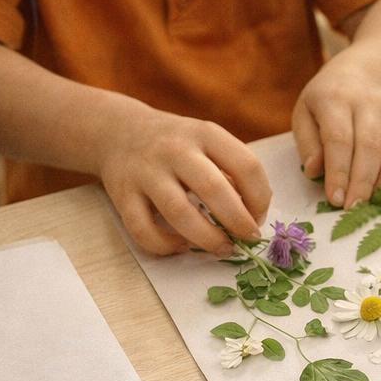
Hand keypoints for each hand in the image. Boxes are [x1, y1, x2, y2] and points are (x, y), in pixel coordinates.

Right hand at [100, 109, 269, 256]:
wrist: (119, 131)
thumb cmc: (177, 145)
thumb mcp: (207, 142)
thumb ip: (232, 170)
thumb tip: (256, 214)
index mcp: (205, 134)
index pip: (246, 166)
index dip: (260, 198)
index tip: (259, 216)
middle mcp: (175, 149)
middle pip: (214, 189)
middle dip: (238, 222)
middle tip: (247, 238)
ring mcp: (146, 171)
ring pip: (179, 213)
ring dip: (207, 238)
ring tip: (222, 248)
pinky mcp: (122, 194)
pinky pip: (143, 229)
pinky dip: (164, 246)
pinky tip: (181, 246)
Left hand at [293, 63, 380, 210]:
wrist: (362, 75)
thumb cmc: (327, 103)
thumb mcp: (304, 115)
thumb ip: (308, 144)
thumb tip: (315, 171)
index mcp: (335, 99)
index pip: (339, 139)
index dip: (339, 173)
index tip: (335, 199)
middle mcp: (368, 102)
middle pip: (370, 147)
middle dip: (363, 182)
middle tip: (354, 208)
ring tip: (373, 203)